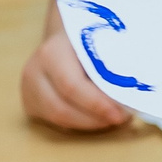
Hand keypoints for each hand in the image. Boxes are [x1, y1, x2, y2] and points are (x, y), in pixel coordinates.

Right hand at [20, 16, 129, 130]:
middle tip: (122, 119)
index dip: (97, 104)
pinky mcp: (31, 102)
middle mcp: (34, 71)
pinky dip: (80, 123)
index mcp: (52, 52)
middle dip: (94, 119)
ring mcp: (28, 88)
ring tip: (114, 117)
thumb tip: (133, 92)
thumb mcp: (105, 44)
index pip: (72, 86)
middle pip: (60, 108)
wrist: (67, 38)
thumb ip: (115, 66)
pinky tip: (98, 117)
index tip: (122, 114)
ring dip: (89, 123)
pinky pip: (55, 121)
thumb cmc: (92, 40)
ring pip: (57, 118)